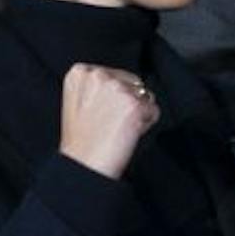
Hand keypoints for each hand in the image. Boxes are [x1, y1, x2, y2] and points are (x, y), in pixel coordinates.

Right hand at [58, 64, 158, 179]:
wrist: (83, 163)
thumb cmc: (82, 140)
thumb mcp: (79, 101)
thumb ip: (98, 86)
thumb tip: (124, 82)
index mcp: (80, 72)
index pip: (116, 75)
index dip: (115, 97)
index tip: (104, 112)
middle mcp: (99, 75)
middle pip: (133, 83)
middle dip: (128, 103)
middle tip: (110, 124)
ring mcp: (118, 89)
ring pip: (145, 97)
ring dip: (138, 114)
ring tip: (116, 129)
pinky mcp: (135, 104)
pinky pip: (154, 111)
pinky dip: (147, 124)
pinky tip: (127, 133)